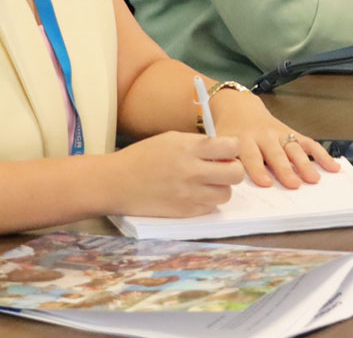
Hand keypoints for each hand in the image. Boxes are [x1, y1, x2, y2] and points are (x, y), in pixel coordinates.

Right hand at [108, 131, 243, 217]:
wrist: (117, 183)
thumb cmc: (144, 157)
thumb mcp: (172, 139)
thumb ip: (200, 145)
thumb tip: (226, 152)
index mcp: (189, 148)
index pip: (231, 147)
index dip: (232, 148)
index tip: (225, 150)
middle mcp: (192, 171)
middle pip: (236, 173)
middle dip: (233, 169)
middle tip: (221, 168)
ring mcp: (189, 195)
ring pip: (226, 194)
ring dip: (221, 187)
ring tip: (206, 182)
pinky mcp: (185, 212)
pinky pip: (210, 208)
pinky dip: (207, 201)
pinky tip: (193, 193)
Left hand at [210, 88, 339, 188]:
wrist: (238, 108)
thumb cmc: (229, 133)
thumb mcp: (221, 144)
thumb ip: (225, 161)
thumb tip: (228, 182)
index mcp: (243, 140)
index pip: (251, 156)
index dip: (258, 170)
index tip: (265, 183)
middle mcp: (263, 136)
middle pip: (276, 154)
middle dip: (285, 169)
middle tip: (294, 184)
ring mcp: (280, 134)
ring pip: (294, 149)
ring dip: (305, 163)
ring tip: (314, 179)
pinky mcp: (291, 133)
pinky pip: (308, 143)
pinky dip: (321, 155)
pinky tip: (332, 167)